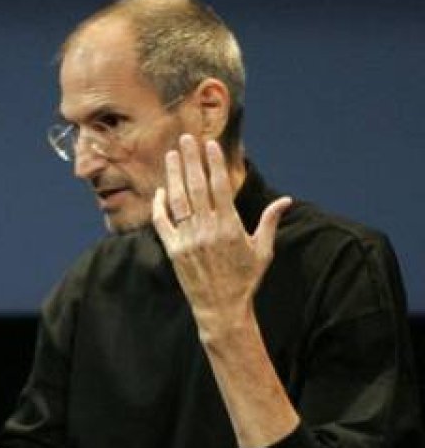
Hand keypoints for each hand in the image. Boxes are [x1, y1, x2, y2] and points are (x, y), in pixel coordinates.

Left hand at [152, 135, 291, 334]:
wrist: (222, 308)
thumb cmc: (245, 279)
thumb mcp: (262, 250)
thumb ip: (269, 222)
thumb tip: (286, 200)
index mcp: (230, 226)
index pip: (219, 187)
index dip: (213, 163)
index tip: (209, 144)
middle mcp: (207, 229)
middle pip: (196, 187)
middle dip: (191, 160)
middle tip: (186, 138)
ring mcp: (188, 239)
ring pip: (178, 200)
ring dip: (173, 176)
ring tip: (171, 155)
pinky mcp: (173, 250)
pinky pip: (163, 223)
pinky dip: (160, 206)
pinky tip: (161, 190)